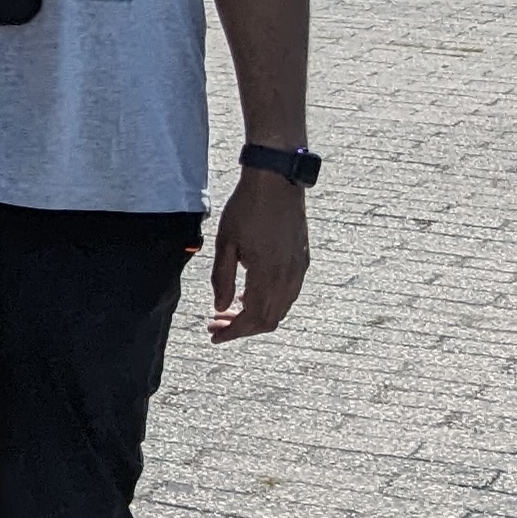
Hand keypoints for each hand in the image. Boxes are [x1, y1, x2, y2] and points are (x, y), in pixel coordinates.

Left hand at [208, 171, 307, 340]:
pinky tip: (249, 295)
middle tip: (216, 325)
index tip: (214, 335)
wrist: (276, 181)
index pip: (253, 319)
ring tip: (229, 312)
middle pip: (269, 319)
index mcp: (268, 275)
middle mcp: (289, 276)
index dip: (233, 332)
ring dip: (256, 316)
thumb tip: (221, 306)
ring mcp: (299, 269)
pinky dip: (269, 303)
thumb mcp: (225, 243)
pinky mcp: (303, 259)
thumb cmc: (247, 208)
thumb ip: (222, 278)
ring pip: (281, 308)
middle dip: (241, 328)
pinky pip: (289, 294)